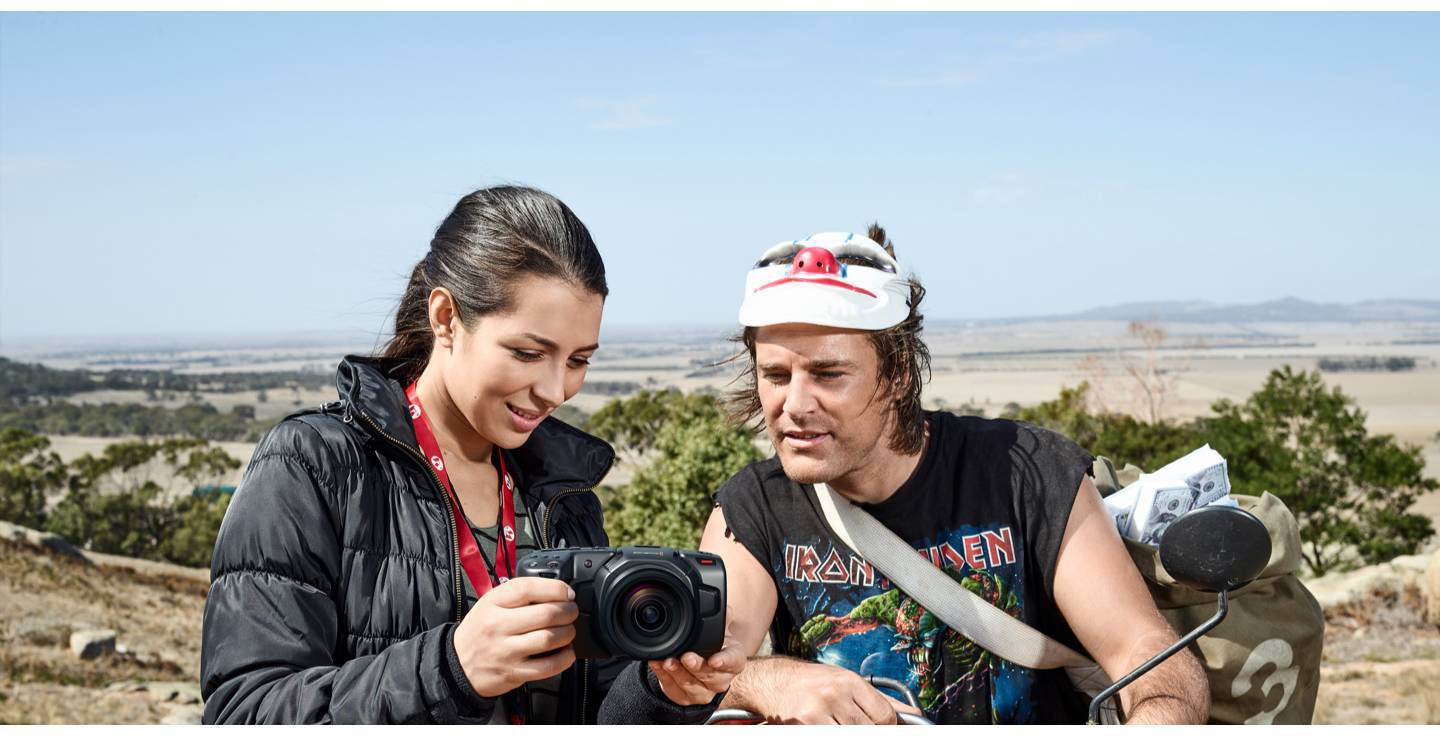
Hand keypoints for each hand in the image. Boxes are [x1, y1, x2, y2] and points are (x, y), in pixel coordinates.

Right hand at [452, 577, 578, 697]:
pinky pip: (548, 666)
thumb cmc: (479, 630)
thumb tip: (557, 591)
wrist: (457, 664)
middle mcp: (498, 626)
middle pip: (545, 614)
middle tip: (572, 611)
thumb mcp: (490, 603)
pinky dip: (565, 657)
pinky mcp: (514, 673)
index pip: (528, 588)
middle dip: (568, 611)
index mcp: (493, 603)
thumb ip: (518, 594)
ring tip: (569, 630)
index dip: (555, 588)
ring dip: (568, 633)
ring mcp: (506, 651)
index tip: (567, 592)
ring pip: (549, 638)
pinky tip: (566, 651)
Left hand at [647, 607, 746, 705]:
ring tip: (667, 660)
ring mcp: (703, 692)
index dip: (725, 662)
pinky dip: (663, 675)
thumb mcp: (721, 633)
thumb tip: (727, 609)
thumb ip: (723, 620)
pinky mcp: (685, 698)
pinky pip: (672, 688)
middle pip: (710, 676)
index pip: (734, 662)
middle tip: (686, 657)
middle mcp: (721, 680)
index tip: (715, 660)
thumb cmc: (714, 648)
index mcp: (734, 661)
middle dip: (697, 667)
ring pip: (690, 684)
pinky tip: (657, 664)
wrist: (702, 667)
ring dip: (677, 672)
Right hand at [743, 658, 923, 724]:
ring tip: (836, 724)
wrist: (772, 681)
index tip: (882, 729)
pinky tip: (826, 728)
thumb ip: (879, 699)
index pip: (884, 715)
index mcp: (849, 681)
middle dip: (866, 732)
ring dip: (847, 733)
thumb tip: (912, 715)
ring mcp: (817, 711)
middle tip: (851, 724)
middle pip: (869, 730)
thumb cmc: (810, 681)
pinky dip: (830, 734)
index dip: (887, 728)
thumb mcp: (846, 681)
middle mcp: (835, 694)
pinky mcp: (803, 725)